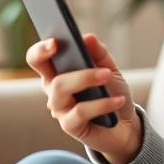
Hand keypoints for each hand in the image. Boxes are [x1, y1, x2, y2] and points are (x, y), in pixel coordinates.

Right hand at [26, 34, 142, 163]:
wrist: (125, 124)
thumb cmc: (111, 92)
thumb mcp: (109, 68)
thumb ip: (99, 53)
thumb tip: (87, 37)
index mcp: (58, 72)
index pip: (38, 58)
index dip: (41, 49)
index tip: (55, 41)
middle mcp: (54, 90)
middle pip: (44, 72)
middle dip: (59, 58)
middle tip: (82, 52)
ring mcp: (60, 109)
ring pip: (60, 89)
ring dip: (85, 78)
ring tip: (107, 75)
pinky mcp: (70, 126)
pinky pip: (80, 111)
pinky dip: (102, 104)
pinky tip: (118, 100)